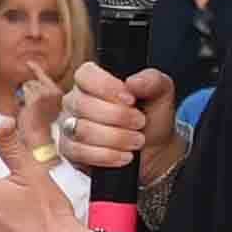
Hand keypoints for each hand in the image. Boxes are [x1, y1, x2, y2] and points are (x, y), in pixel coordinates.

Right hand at [51, 64, 167, 177]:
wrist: (154, 149)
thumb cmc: (151, 116)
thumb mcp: (161, 94)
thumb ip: (152, 81)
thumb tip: (133, 82)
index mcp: (92, 81)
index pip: (85, 75)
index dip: (106, 87)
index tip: (130, 99)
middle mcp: (75, 101)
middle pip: (84, 105)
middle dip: (118, 117)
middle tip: (140, 122)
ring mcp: (69, 126)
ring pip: (82, 130)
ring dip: (115, 138)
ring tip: (137, 140)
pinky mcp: (70, 150)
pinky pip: (79, 152)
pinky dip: (106, 155)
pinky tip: (124, 156)